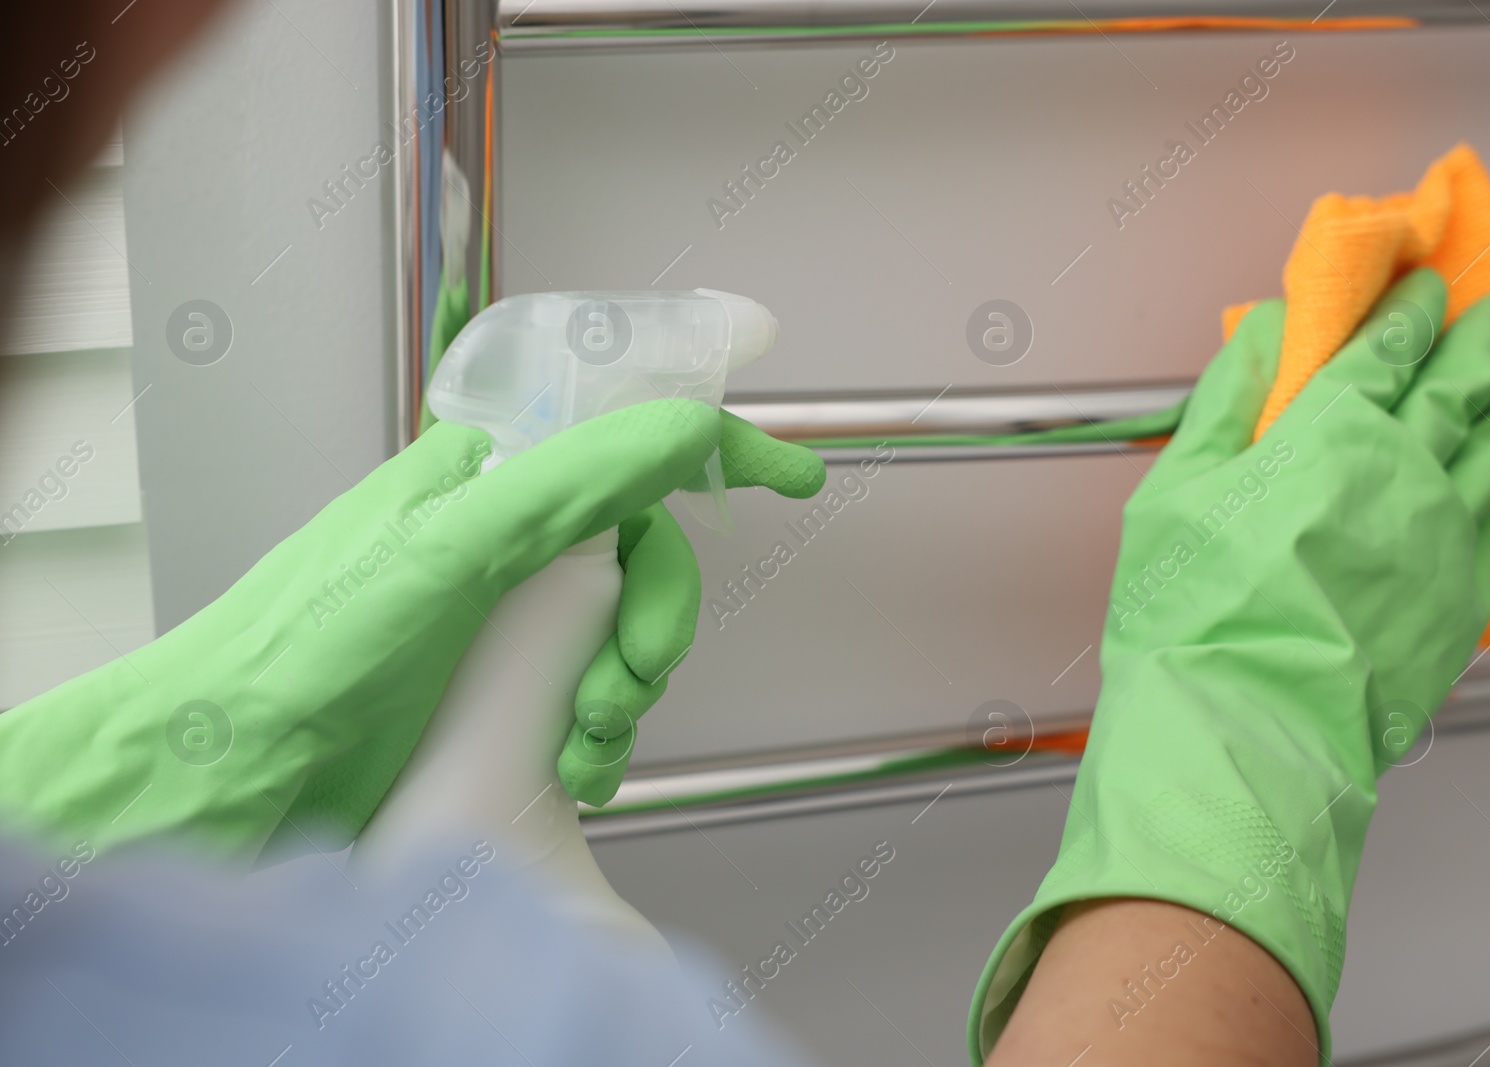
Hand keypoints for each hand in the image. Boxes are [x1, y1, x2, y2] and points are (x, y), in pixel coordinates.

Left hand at [0, 399, 821, 859]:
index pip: (627, 440)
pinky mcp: (495, 689)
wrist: (226, 774)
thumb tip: (685, 428)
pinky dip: (603, 733)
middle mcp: (501, 538)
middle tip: (630, 677)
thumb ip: (569, 485)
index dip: (717, 451)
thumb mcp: (448, 551)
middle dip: (658, 617)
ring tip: (588, 741)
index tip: (794, 478)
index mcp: (486, 477)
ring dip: (630, 686)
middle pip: (642, 552)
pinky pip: (588, 692)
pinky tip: (577, 769)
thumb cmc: (307, 649)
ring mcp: (500, 618)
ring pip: (621, 629)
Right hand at [971, 269, 1489, 1061]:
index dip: (1410, 311)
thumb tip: (1261, 340)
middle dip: (1478, 339)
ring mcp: (1445, 533)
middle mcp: (1404, 470)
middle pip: (1459, 382)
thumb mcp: (1176, 492)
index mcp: (1330, 433)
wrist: (1249, 728)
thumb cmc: (1197, 618)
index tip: (1424, 289)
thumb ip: (1223, 405)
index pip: (1387, 347)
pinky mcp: (1463, 594)